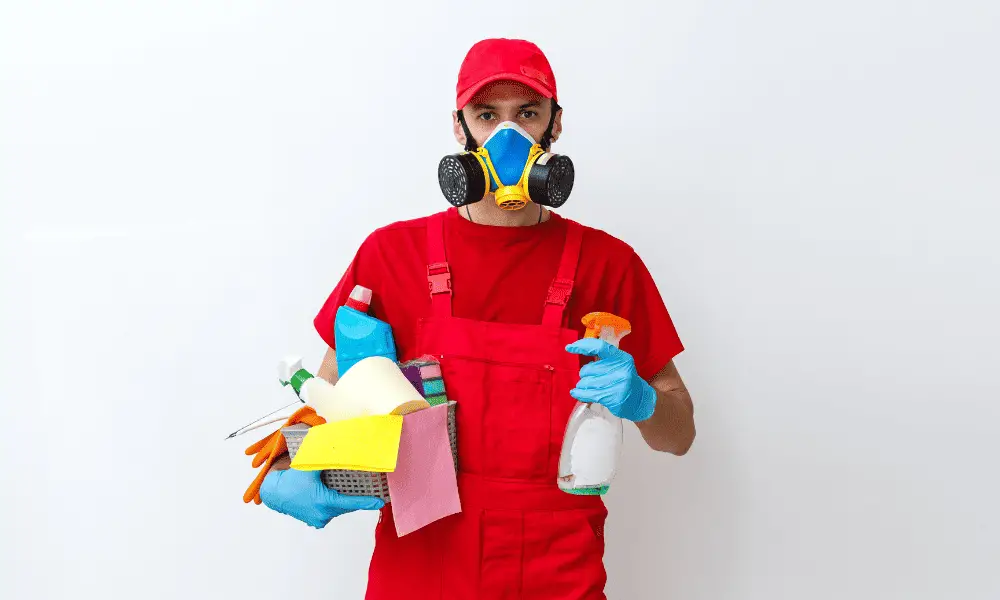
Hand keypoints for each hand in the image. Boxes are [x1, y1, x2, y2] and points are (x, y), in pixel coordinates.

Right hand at [260, 468, 383, 528]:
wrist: (274, 493)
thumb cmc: (290, 480)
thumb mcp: (310, 466)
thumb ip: (326, 459)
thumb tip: (341, 449)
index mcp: (324, 502)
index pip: (350, 502)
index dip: (366, 502)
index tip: (380, 502)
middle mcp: (322, 514)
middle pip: (346, 506)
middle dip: (357, 500)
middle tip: (372, 496)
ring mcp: (318, 519)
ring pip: (338, 509)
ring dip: (344, 501)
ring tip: (354, 494)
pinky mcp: (315, 520)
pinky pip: (330, 512)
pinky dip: (334, 504)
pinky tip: (336, 497)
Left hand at [566, 338, 656, 421]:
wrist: (641, 400)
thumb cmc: (625, 380)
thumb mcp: (619, 365)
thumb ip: (603, 359)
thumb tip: (578, 349)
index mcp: (621, 357)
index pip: (599, 347)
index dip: (583, 345)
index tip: (569, 348)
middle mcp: (620, 369)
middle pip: (588, 369)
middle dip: (585, 375)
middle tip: (591, 379)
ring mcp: (618, 384)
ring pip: (586, 382)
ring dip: (583, 385)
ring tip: (590, 388)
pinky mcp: (613, 398)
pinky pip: (588, 394)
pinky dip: (579, 393)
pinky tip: (576, 392)